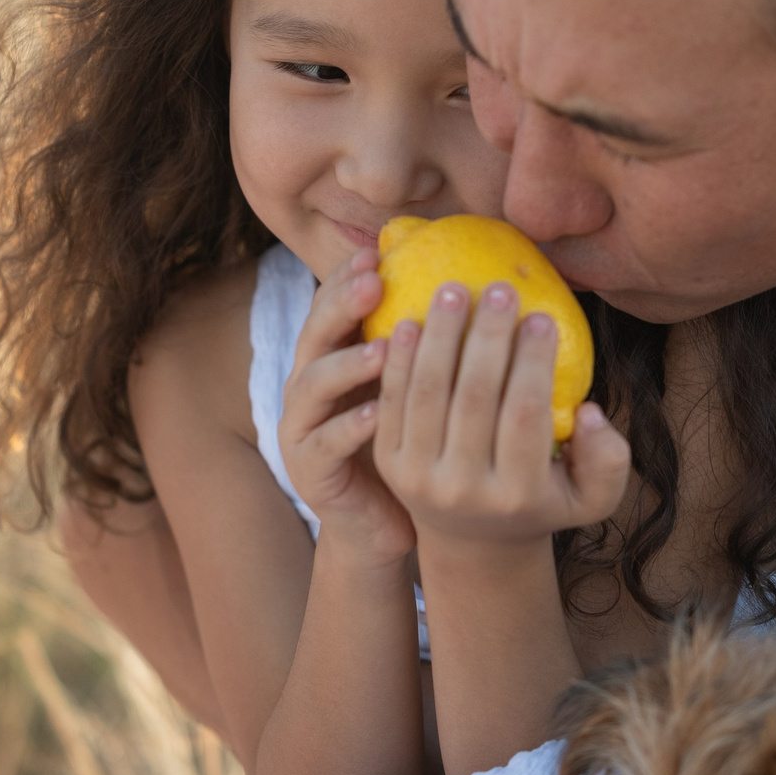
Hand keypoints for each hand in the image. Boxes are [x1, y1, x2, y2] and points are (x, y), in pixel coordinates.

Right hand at [277, 248, 414, 567]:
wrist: (384, 522)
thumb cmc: (410, 445)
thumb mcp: (416, 389)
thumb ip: (426, 344)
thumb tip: (473, 283)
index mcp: (332, 360)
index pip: (332, 308)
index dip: (348, 279)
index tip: (378, 252)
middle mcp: (309, 387)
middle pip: (314, 336)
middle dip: (341, 306)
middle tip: (375, 282)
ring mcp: (302, 430)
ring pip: (312, 386)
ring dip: (347, 364)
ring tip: (383, 349)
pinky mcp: (309, 472)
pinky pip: (324, 443)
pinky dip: (350, 426)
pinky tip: (379, 414)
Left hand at [372, 279, 631, 550]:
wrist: (472, 541)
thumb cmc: (542, 500)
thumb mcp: (592, 497)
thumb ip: (609, 460)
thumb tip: (590, 412)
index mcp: (518, 495)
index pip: (526, 414)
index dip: (534, 362)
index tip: (542, 316)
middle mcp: (463, 491)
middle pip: (475, 398)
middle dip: (487, 336)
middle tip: (500, 288)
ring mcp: (419, 478)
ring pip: (428, 393)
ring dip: (439, 335)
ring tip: (452, 288)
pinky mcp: (388, 463)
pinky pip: (394, 401)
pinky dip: (400, 359)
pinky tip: (410, 320)